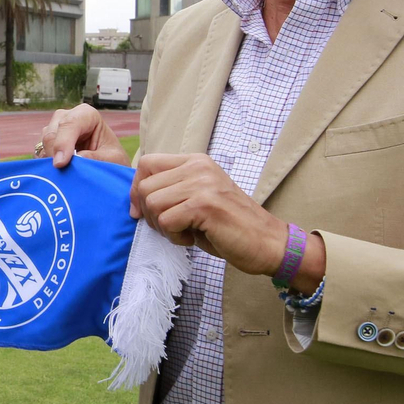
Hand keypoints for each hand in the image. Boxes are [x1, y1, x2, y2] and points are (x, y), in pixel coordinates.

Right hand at [39, 103, 128, 167]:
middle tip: (62, 173)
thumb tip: (77, 159)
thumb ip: (97, 158)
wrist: (108, 165)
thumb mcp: (113, 159)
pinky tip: (58, 173)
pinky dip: (45, 164)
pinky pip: (39, 152)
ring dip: (50, 160)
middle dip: (54, 154)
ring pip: (43, 143)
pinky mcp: (47, 143)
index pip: (70, 123)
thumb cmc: (113, 158)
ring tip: (64, 175)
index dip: (63, 143)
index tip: (61, 164)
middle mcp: (67, 117)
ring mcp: (55, 129)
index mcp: (87, 115)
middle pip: (52, 133)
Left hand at [131, 152, 290, 276]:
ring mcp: (203, 184)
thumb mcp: (198, 199)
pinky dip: (174, 236)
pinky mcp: (205, 205)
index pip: (147, 163)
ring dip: (162, 226)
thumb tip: (135, 202)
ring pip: (153, 204)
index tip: (143, 211)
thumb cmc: (230, 226)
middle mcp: (199, 167)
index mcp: (196, 162)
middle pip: (145, 186)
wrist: (268, 242)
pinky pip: (166, 221)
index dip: (137, 190)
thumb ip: (171, 192)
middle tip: (170, 227)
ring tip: (184, 232)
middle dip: (149, 214)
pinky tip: (192, 238)